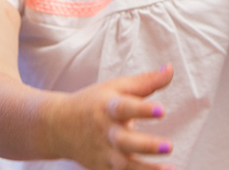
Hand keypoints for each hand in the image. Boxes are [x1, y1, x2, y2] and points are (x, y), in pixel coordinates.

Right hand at [52, 64, 175, 169]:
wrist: (58, 127)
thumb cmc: (95, 103)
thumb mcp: (116, 87)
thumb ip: (145, 82)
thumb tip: (170, 69)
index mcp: (108, 108)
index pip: (125, 108)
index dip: (143, 109)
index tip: (162, 110)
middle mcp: (105, 132)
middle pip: (125, 141)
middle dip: (146, 145)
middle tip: (168, 146)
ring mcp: (103, 153)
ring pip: (124, 165)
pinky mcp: (103, 169)